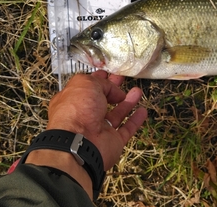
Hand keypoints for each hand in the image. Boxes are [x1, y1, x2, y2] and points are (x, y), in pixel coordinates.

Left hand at [25, 70, 146, 198]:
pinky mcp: (113, 141)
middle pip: (102, 100)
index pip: (87, 88)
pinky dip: (135, 120)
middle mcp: (84, 115)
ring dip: (127, 102)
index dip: (97, 79)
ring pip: (116, 113)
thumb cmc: (77, 109)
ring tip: (137, 91)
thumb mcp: (87, 84)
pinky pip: (126, 129)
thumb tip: (115, 90)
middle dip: (112, 89)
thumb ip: (102, 82)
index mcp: (73, 100)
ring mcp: (99, 129)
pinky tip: (143, 111)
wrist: (79, 143)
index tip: (107, 72)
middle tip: (122, 79)